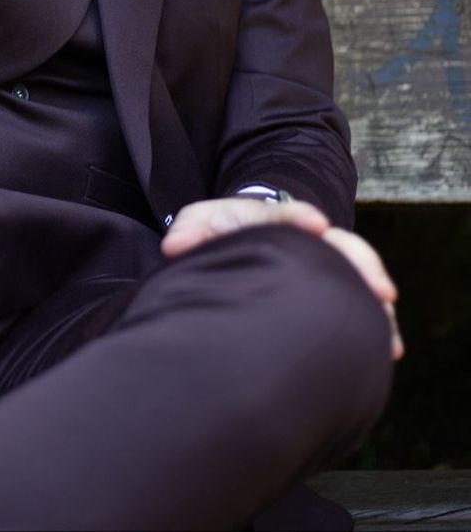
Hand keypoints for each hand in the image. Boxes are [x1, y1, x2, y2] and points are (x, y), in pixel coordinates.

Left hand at [161, 198, 402, 360]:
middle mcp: (311, 241)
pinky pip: (360, 306)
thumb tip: (175, 247)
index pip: (292, 216)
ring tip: (389, 333)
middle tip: (381, 289)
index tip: (316, 226)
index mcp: (278, 220)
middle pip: (344, 246)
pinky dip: (376, 325)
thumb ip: (191, 228)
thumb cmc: (224, 230)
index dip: (303, 219)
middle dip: (362, 265)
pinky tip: (387, 349)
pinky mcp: (332, 293)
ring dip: (375, 302)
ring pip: (360, 279)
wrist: (245, 239)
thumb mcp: (204, 221)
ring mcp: (326, 266)